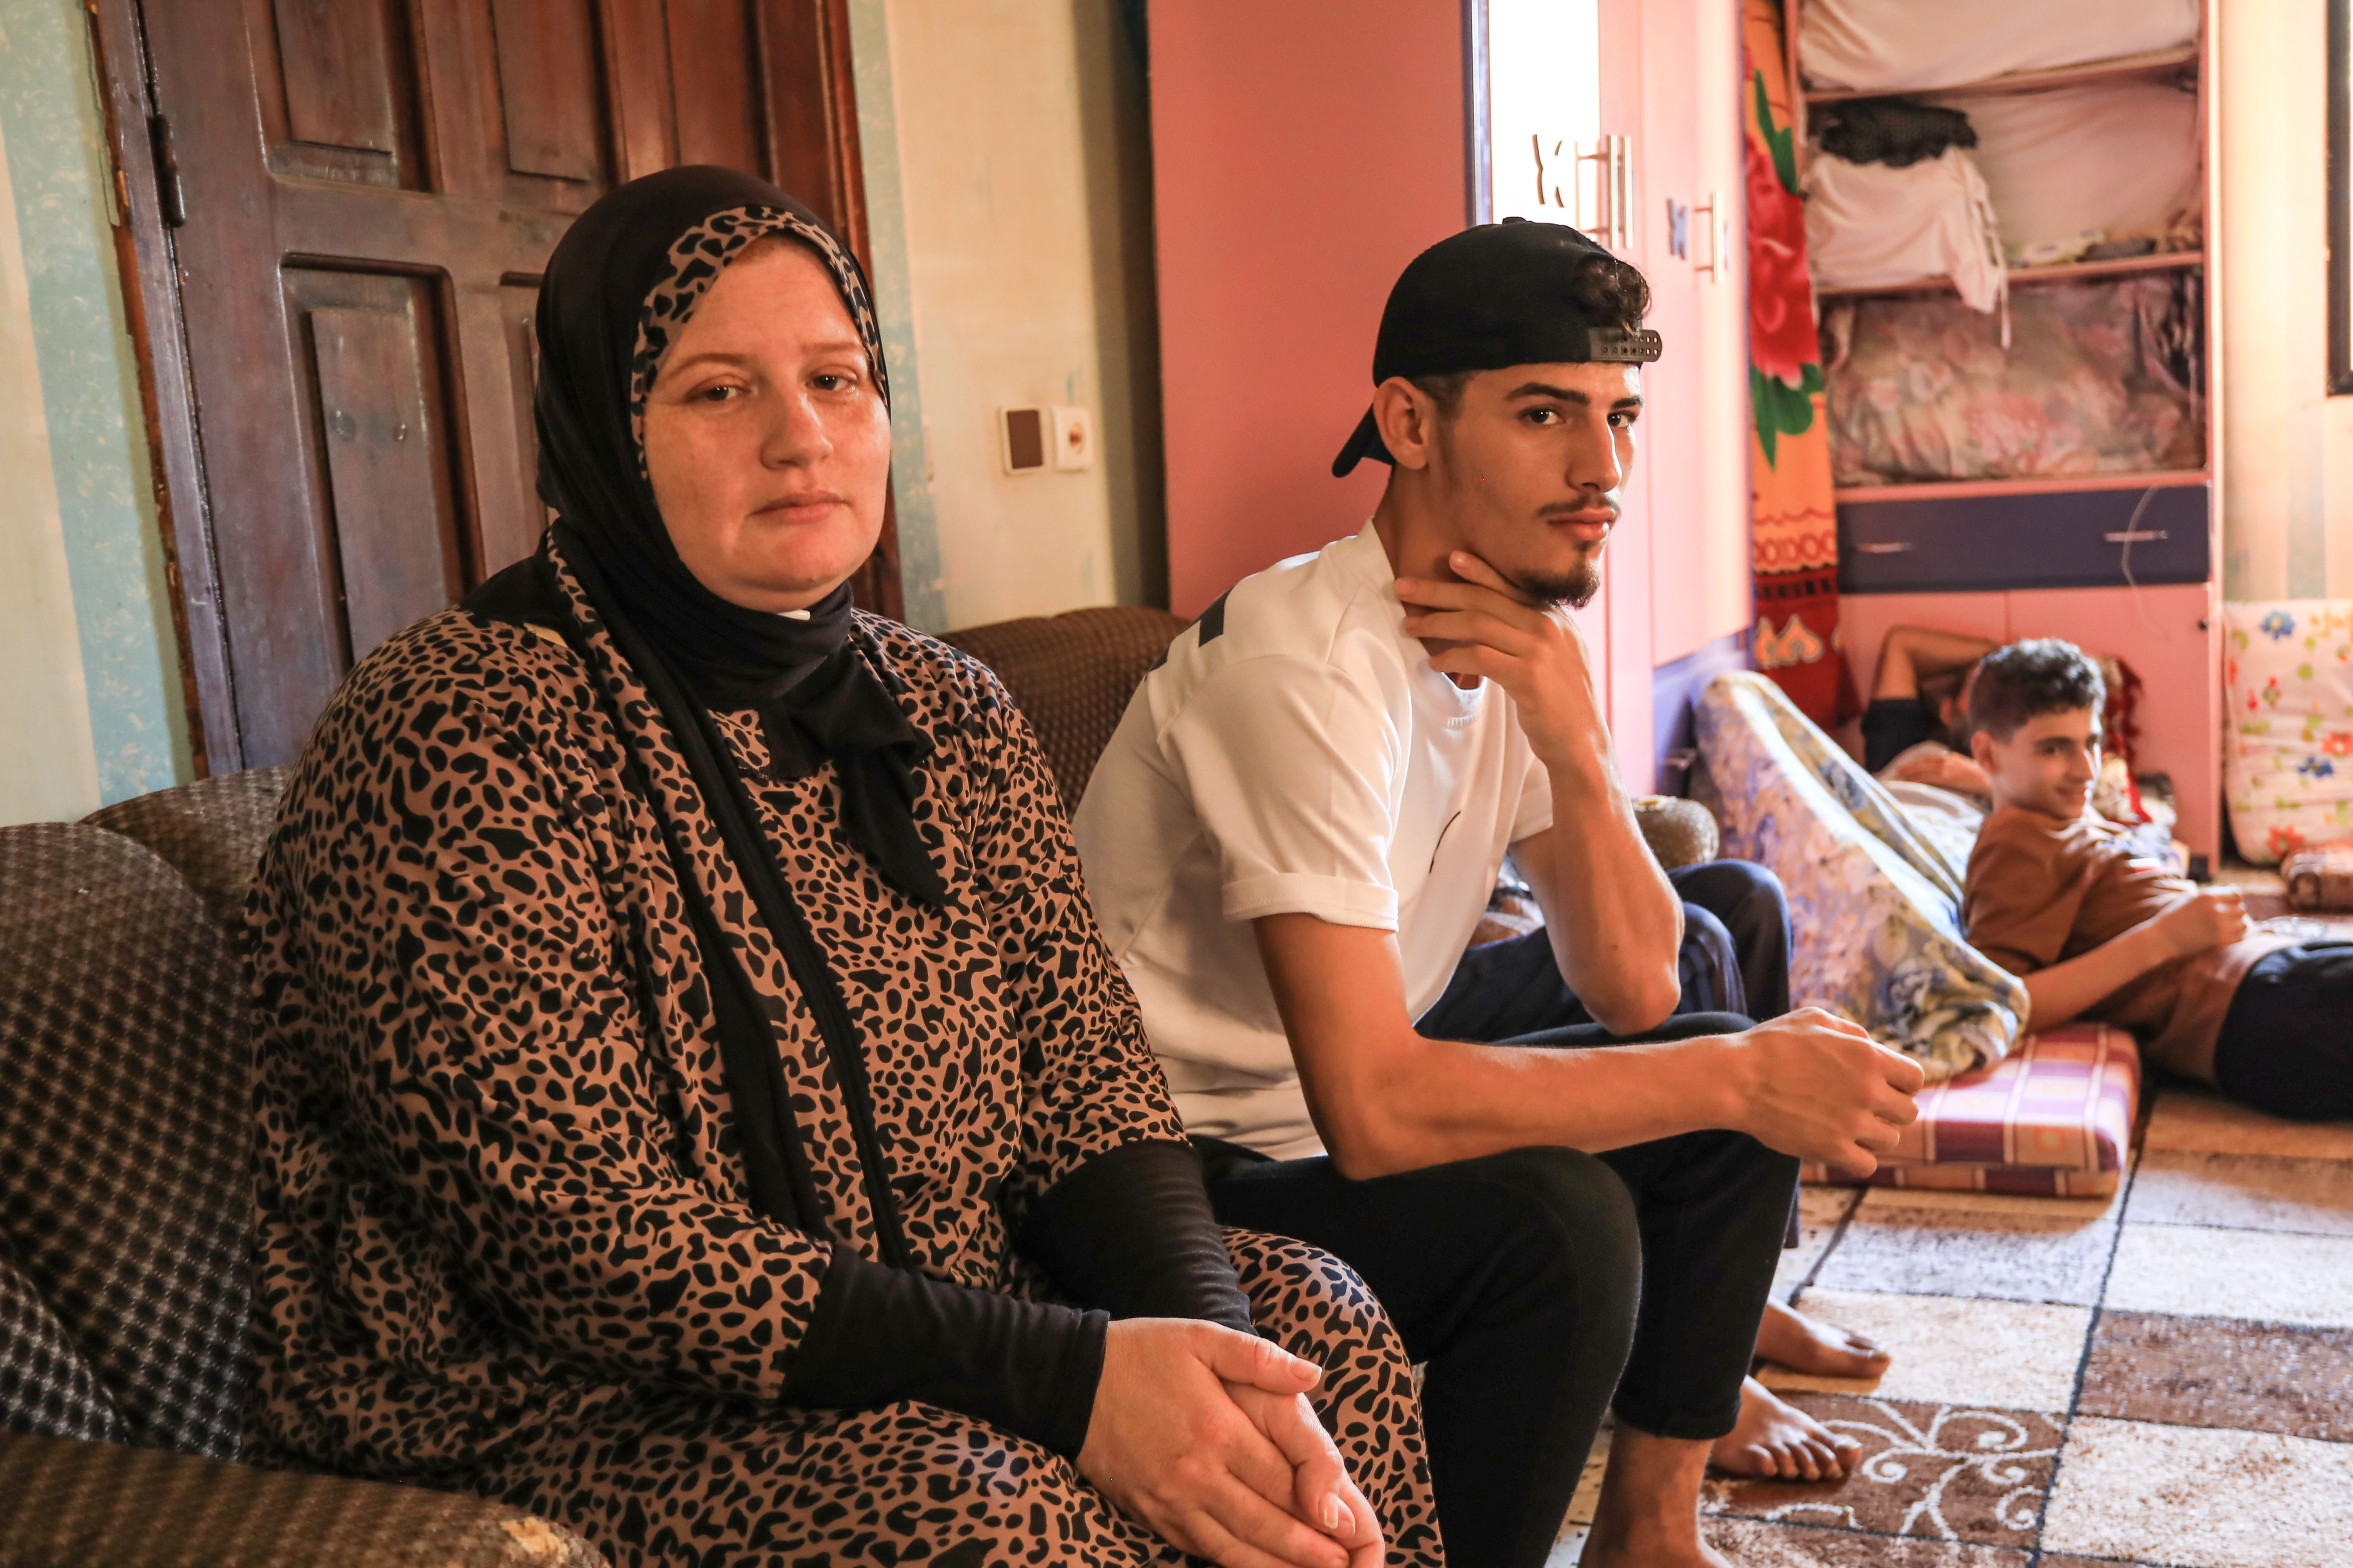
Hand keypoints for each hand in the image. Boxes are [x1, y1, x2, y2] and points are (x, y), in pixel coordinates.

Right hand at [1078, 1319, 1379, 1567]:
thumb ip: (1259, 1358)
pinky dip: (1233, 1563)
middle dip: (1309, 1549)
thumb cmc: (1141, 1354)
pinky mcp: (1150, 1514)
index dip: (1321, 1505)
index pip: (1282, 1479)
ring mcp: (1171, 1501)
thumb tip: (1312, 1373)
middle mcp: (1197, 1474)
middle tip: (1344, 1564)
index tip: (1351, 1526)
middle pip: (1264, 1523)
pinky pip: (1199, 1547)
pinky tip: (1256, 1567)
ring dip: (1277, 1566)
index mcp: (1217, 1430)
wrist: (1070, 1382)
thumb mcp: (1201, 1339)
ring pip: (1234, 1548)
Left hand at [1395, 552, 1603, 769]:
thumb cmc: (1558, 700)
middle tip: (1403, 587)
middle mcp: (1549, 625)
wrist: (1582, 740)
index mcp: (1554, 615)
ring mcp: (1541, 650)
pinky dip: (1452, 658)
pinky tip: (1434, 663)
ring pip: (1478, 624)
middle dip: (1439, 591)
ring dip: (1437, 623)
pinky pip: (1480, 658)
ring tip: (1410, 626)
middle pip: (1483, 599)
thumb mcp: (1552, 655)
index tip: (1450, 558)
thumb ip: (1528, 632)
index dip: (1479, 569)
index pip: (1510, 584)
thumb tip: (1489, 620)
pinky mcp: (1530, 677)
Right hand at [1723, 1007, 1924, 1172]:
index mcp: (1868, 1056)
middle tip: (1865, 1108)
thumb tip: (1873, 1045)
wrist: (1736, 1079)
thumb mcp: (1815, 1020)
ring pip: (1891, 1140)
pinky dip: (1858, 1159)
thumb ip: (1852, 1032)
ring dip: (1873, 1135)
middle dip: (1889, 1110)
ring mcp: (1852, 1122)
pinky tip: (1841, 1147)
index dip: (1901, 1084)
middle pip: (1908, 1112)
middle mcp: (1867, 1090)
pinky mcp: (1832, 1149)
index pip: (1915, 1078)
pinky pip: (1867, 1164)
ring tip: (1848, 1127)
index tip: (1883, 1087)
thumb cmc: (1771, 1044)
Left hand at [1889, 749, 1989, 796]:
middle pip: (1924, 762)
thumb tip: (1945, 770)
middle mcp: (1948, 760)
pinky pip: (1929, 777)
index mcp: (1952, 758)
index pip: (1931, 759)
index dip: (1918, 762)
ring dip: (1910, 772)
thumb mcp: (1967, 768)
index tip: (1907, 766)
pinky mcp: (1949, 775)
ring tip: (1899, 776)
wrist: (1992, 779)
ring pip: (1924, 769)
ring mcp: (1948, 767)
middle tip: (1897, 770)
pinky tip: (1909, 781)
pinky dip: (1918, 778)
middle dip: (1910, 766)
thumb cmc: (1982, 777)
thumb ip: (1955, 767)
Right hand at [2155, 887, 2247, 958]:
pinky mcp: (2220, 939)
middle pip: (2241, 909)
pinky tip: (2224, 935)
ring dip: (2237, 925)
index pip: (2237, 894)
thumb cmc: (2175, 917)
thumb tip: (2234, 888)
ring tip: (2225, 927)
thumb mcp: (2191, 899)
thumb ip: (2211, 894)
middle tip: (2222, 919)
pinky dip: (2235, 936)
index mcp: (2208, 895)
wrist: (2162, 938)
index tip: (2226, 906)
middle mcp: (2216, 908)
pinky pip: (2240, 936)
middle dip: (2234, 914)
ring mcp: (2220, 924)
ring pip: (2244, 923)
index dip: (2233, 900)